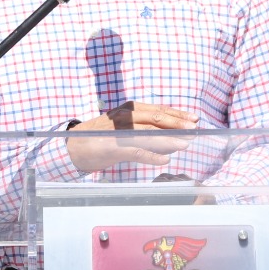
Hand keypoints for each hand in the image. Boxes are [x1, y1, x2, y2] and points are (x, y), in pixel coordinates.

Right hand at [67, 102, 196, 171]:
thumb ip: (145, 129)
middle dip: (177, 124)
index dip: (177, 114)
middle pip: (156, 118)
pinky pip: (135, 150)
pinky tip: (164, 160)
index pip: (158, 109)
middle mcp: (125, 116)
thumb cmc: (102, 137)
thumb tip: (172, 136)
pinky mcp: (112, 146)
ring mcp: (118, 131)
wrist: (73, 146)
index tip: (193, 119)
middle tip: (194, 129)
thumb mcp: (124, 127)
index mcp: (129, 109)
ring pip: (148, 132)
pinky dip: (151, 155)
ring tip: (184, 143)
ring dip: (168, 139)